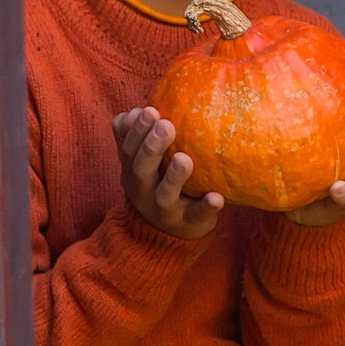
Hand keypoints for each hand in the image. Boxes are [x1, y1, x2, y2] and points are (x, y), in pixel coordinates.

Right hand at [114, 106, 221, 239]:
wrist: (163, 235)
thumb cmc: (157, 185)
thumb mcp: (141, 164)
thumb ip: (136, 138)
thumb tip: (136, 110)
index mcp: (132, 172)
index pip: (127, 149)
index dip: (134, 131)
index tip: (147, 110)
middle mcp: (143, 191)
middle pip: (141, 169)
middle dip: (151, 146)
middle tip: (166, 125)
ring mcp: (164, 210)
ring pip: (164, 195)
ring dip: (174, 176)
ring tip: (184, 159)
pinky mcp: (187, 223)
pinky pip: (196, 216)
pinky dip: (205, 207)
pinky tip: (217, 197)